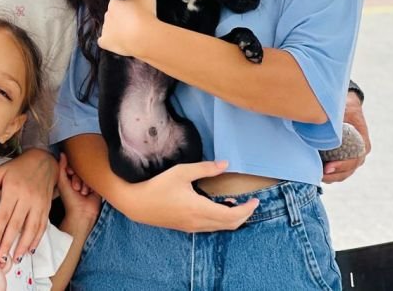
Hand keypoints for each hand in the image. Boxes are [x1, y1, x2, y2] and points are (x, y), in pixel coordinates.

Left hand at [0, 148, 57, 263]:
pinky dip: (37, 240)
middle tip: (2, 258)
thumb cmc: (18, 167)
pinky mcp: (47, 207)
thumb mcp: (1, 170)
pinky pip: (42, 226)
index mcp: (14, 189)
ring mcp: (39, 204)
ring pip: (31, 229)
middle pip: (17, 225)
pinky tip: (30, 249)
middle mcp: (28, 198)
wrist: (44, 161)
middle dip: (9, 244)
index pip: (4, 215)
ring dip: (24, 246)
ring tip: (16, 258)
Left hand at [56, 153, 100, 235]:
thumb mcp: (62, 182)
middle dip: (78, 178)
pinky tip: (89, 192)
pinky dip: (92, 185)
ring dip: (85, 183)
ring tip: (82, 192)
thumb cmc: (70, 200)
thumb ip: (62, 167)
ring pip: (89, 173)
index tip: (70, 173)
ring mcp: (88, 182)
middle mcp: (79, 178)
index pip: (72, 165)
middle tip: (75, 187)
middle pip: (81, 169)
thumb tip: (62, 154)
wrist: (82, 212)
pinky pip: (96, 178)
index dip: (71, 168)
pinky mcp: (97, 186)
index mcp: (70, 177)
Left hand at [98, 0, 157, 56]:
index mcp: (114, 2)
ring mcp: (105, 29)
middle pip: (115, 15)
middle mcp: (107, 14)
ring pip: (111, 27)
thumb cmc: (145, 10)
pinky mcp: (106, 42)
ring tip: (134, 33)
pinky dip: (111, 41)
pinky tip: (121, 42)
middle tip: (138, 21)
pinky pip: (105, 41)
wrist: (143, 36)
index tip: (138, 10)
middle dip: (124, 17)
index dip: (129, 6)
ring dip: (120, 29)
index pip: (120, 2)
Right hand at [118, 161, 257, 232]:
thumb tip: (225, 164)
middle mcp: (199, 222)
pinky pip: (211, 227)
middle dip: (244, 215)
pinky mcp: (187, 228)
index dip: (247, 209)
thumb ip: (204, 168)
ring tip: (237, 204)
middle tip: (251, 203)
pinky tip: (218, 207)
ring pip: (221, 228)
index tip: (255, 200)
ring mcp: (193, 227)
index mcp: (199, 209)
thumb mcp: (181, 172)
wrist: (137, 204)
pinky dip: (222, 220)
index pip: (232, 215)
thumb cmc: (158, 186)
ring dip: (233, 218)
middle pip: (230, 225)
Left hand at [323, 91, 370, 182]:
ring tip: (315, 176)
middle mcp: (359, 153)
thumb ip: (334, 118)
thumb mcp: (342, 110)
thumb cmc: (345, 106)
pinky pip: (336, 169)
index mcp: (362, 144)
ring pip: (342, 173)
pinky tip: (315, 171)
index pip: (354, 161)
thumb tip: (317, 120)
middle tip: (318, 175)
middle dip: (333, 176)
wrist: (346, 104)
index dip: (341, 166)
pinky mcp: (343, 157)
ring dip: (329, 177)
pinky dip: (327, 173)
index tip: (327, 167)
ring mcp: (352, 156)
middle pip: (347, 171)